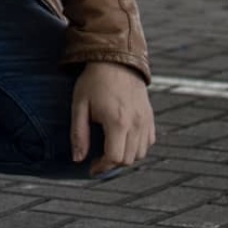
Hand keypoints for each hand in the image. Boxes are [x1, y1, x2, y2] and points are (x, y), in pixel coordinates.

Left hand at [70, 61, 155, 176]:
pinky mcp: (150, 116)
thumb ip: (78, 133)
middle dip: (111, 163)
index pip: (114, 157)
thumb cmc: (93, 81)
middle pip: (128, 159)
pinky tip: (123, 139)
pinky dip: (137, 146)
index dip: (102, 167)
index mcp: (117, 121)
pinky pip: (148, 141)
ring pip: (140, 153)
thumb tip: (77, 159)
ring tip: (109, 149)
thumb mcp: (79, 105)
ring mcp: (146, 120)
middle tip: (97, 159)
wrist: (116, 59)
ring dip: (125, 156)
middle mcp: (136, 123)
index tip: (91, 167)